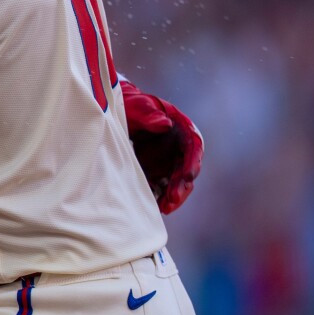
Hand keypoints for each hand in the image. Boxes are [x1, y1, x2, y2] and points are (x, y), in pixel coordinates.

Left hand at [120, 80, 203, 214]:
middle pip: (186, 170)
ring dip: (171, 197)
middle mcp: (181, 148)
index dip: (192, 163)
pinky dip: (159, 196)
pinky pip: (162, 186)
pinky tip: (153, 207)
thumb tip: (165, 124)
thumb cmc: (132, 105)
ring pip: (176, 182)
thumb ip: (150, 114)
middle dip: (181, 187)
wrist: (119, 111)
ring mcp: (170, 161)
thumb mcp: (138, 106)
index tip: (188, 176)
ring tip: (163, 209)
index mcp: (183, 130)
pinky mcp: (158, 170)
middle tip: (171, 201)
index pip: (194, 148)